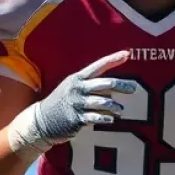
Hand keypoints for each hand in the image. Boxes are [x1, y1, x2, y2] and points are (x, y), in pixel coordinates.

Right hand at [7, 51, 135, 155]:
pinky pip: (96, 117)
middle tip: (133, 88)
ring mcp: (77, 103)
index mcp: (77, 78)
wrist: (41, 120)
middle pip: (105, 84)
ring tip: (120, 110)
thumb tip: (113, 89)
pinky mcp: (76, 118)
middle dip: (122, 85)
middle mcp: (78, 88)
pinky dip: (105, 118)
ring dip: (115, 106)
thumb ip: (90, 86)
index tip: (128, 54)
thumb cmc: (62, 102)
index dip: (113, 59)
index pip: (99, 65)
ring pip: (103, 102)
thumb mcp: (72, 88)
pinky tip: (110, 120)